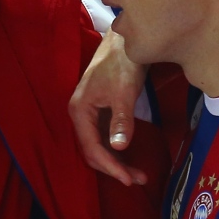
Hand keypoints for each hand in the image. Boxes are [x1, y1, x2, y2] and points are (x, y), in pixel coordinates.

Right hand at [69, 31, 148, 185]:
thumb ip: (121, 120)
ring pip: (99, 145)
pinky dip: (117, 148)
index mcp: (80, 110)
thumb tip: (119, 147)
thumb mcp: (124, 92)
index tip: (129, 179)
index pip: (92, 148)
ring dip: (116, 160)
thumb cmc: (123, 62)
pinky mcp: (100, 110)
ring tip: (138, 173)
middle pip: (93, 150)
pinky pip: (104, 136)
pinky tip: (129, 155)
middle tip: (137, 179)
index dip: (110, 166)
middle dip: (114, 167)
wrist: (125, 39)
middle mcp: (80, 114)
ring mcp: (89, 112)